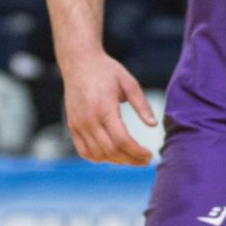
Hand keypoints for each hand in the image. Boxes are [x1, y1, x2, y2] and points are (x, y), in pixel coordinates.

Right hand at [62, 51, 156, 165]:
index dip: (136, 152)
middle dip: (130, 159)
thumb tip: (153, 125)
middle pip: (110, 150)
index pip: (122, 140)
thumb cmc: (108, 72)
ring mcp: (78, 125)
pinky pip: (83, 151)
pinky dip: (98, 158)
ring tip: (132, 159)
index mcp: (105, 109)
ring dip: (115, 161)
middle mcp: (89, 120)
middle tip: (145, 160)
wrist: (80, 64)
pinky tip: (112, 156)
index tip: (149, 155)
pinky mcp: (72, 127)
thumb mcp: (130, 83)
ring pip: (97, 154)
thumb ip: (142, 105)